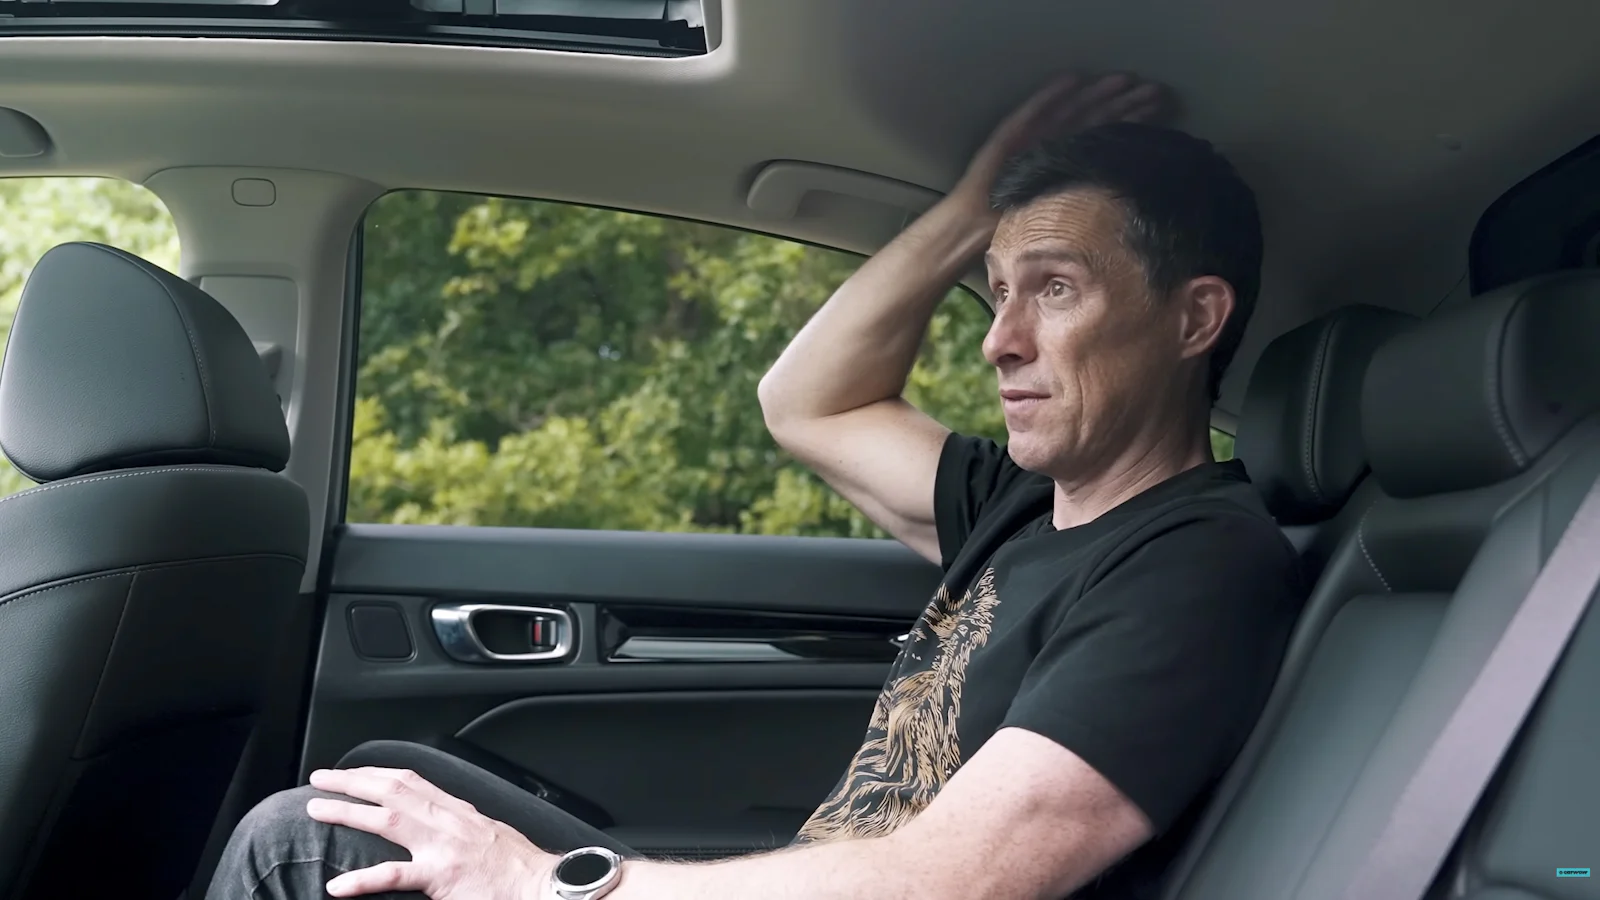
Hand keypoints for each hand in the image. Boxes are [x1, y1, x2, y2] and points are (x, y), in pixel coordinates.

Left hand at [305, 766, 555, 899]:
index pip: (410, 780)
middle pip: (392, 790)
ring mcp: (442, 847)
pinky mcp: (441, 877)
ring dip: (347, 811)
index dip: (377, 772)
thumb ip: (460, 826)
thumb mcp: (487, 833)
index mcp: (457, 810)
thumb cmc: (518, 866)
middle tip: (320, 779)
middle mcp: (447, 821)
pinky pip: (395, 876)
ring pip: (386, 820)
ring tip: (316, 810)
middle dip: (352, 781)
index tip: (352, 770)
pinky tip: (337, 886)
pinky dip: (362, 880)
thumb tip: (438, 826)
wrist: (540, 885)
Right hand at [951, 72, 1168, 210]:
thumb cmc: (1018, 220)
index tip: (1159, 107)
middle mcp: (1053, 139)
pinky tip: (1071, 80)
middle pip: (1093, 116)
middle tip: (1152, 90)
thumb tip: (1128, 180)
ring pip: (1070, 109)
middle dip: (1123, 102)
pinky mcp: (1010, 134)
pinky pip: (1033, 112)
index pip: (1105, 131)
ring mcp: (1032, 134)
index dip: (1131, 117)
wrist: (975, 221)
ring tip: (1123, 80)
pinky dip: (1051, 96)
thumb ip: (1089, 188)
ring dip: (1096, 93)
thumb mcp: (1064, 205)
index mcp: (1067, 155)